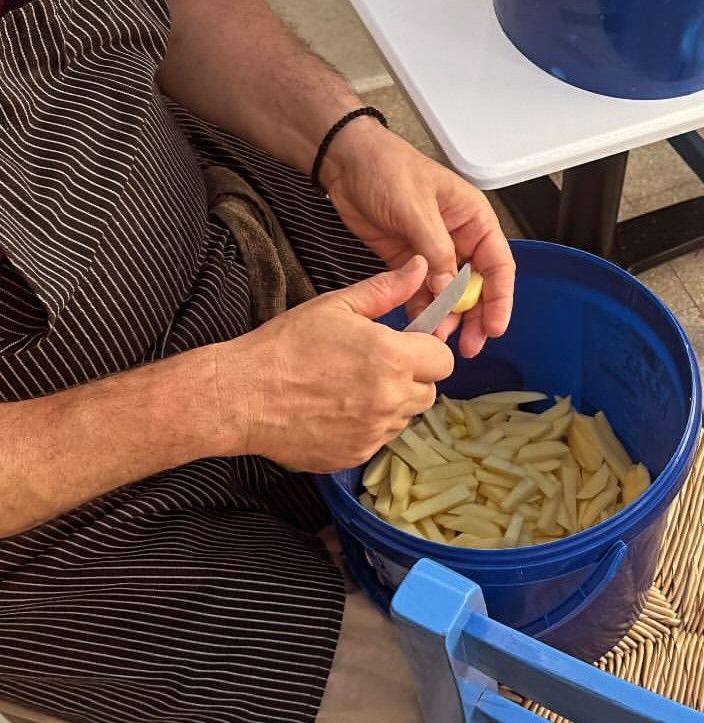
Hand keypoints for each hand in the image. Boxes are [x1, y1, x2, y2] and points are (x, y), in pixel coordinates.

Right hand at [219, 257, 454, 470]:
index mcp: (392, 358)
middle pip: (429, 392)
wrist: (242, 396)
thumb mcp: (336, 307)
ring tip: (351, 388)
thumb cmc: (285, 346)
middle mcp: (390, 399)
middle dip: (412, 378)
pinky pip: (378, 439)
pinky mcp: (356, 455)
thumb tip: (421, 267)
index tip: (405, 346)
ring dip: (390, 404)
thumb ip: (385, 290)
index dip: (427, 351)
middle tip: (375, 366)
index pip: (443, 361)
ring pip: (404, 417)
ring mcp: (374, 432)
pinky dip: (367, 427)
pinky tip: (337, 410)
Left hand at [319, 117, 514, 355]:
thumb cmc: (386, 167)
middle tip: (470, 346)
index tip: (494, 326)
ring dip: (446, 319)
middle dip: (474, 317)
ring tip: (437, 341)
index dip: (499, 298)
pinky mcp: (407, 262)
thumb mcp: (415, 209)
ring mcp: (432, 252)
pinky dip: (421, 311)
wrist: (345, 161)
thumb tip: (450, 291)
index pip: (498, 264)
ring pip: (449, 294)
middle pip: (477, 286)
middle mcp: (458, 238)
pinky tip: (418, 327)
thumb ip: (435, 252)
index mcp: (473, 219)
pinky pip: (421, 293)